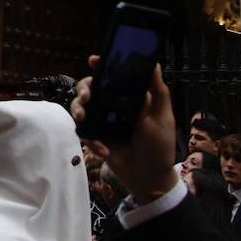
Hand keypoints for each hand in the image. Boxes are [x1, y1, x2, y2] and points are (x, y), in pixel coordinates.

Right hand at [71, 58, 178, 201]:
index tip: (94, 61)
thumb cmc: (159, 147)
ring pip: (80, 107)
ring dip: (78, 109)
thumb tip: (155, 64)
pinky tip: (104, 150)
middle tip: (87, 96)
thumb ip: (159, 92)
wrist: (149, 179)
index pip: (112, 76)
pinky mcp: (95, 138)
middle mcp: (112, 106)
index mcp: (129, 98)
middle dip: (84, 89)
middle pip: (90, 88)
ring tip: (83, 118)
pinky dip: (91, 140)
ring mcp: (102, 122)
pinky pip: (84, 132)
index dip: (101, 66)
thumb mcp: (163, 118)